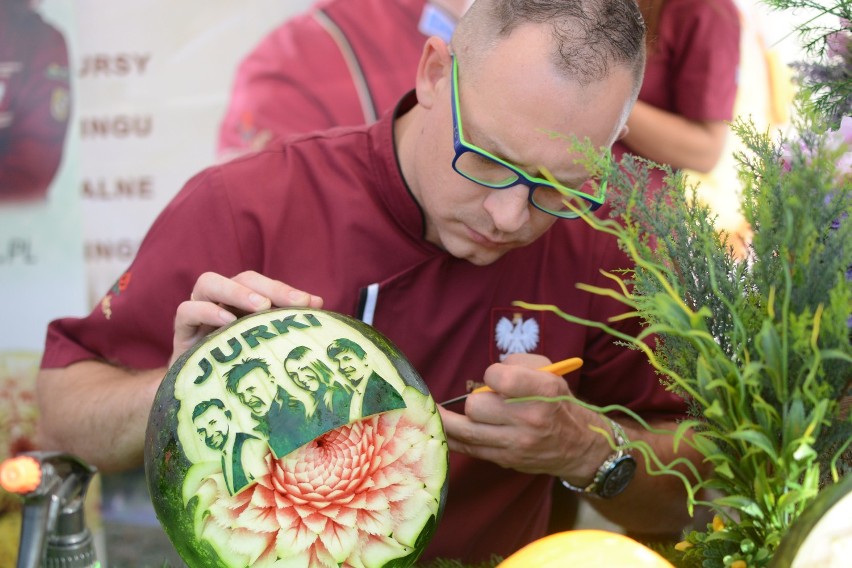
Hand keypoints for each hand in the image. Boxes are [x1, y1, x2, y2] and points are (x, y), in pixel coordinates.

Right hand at [170, 270, 322, 366]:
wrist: (201, 397)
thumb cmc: (239, 369)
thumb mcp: (265, 347)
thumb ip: (286, 325)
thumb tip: (320, 306)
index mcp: (243, 301)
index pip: (264, 284)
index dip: (286, 290)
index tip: (311, 303)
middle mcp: (221, 301)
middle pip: (241, 277)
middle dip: (268, 287)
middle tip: (291, 303)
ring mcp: (198, 313)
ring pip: (208, 283)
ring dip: (236, 291)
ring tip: (260, 306)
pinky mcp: (181, 331)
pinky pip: (186, 310)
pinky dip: (206, 311)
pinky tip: (228, 322)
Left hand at [438, 353, 610, 482]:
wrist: (578, 445)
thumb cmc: (558, 402)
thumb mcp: (549, 372)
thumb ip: (517, 362)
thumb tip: (488, 375)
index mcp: (543, 392)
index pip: (498, 378)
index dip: (491, 375)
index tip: (495, 378)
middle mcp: (530, 419)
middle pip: (475, 406)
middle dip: (475, 400)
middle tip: (484, 400)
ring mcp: (516, 444)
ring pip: (464, 431)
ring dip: (448, 419)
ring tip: (435, 410)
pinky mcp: (505, 460)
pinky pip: (467, 449)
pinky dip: (452, 437)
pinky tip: (441, 428)